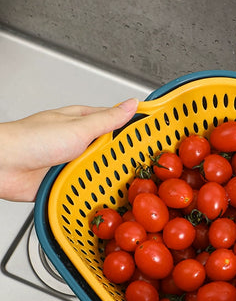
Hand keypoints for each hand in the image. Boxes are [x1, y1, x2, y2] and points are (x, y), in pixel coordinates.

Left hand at [0, 99, 137, 200]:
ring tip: (124, 184)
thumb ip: (107, 119)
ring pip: (99, 170)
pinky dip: (92, 191)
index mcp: (82, 122)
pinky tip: (101, 195)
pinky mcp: (65, 182)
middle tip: (143, 168)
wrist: (3, 167)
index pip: (116, 122)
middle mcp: (78, 142)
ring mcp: (72, 162)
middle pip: (110, 150)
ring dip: (106, 177)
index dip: (135, 128)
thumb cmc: (30, 140)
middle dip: (122, 159)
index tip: (154, 135)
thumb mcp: (79, 127)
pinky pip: (85, 187)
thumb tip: (131, 105)